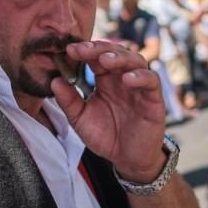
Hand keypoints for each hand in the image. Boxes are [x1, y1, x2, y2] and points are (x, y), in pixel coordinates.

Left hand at [51, 41, 166, 182]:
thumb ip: (69, 101)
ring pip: (135, 60)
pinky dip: (141, 77)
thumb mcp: (80, 119)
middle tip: (82, 50)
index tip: (68, 50)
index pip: (95, 57)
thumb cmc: (106, 136)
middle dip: (98, 49)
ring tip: (105, 61)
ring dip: (120, 57)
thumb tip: (54, 81)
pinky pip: (151, 81)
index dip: (83, 51)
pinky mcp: (153, 98)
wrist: (127, 159)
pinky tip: (128, 79)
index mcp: (104, 80)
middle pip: (115, 52)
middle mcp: (122, 78)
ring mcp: (139, 87)